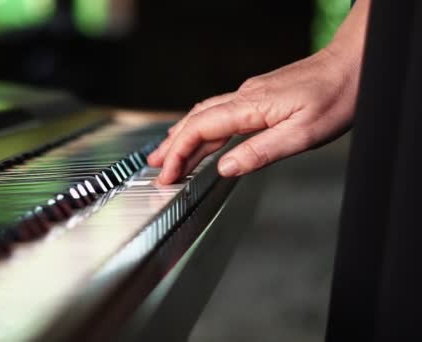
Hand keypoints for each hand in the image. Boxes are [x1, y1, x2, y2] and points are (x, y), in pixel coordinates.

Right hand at [148, 47, 360, 183]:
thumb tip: (225, 168)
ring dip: (183, 135)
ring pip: (204, 115)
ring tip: (168, 154)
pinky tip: (202, 136)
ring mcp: (249, 95)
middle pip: (195, 121)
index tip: (168, 175)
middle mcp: (243, 97)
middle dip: (172, 146)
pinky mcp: (258, 96)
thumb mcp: (303, 134)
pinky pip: (219, 112)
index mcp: (250, 107)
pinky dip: (202, 128)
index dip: (179, 153)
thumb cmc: (335, 96)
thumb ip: (260, 152)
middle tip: (156, 166)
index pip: (200, 130)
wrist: (352, 64)